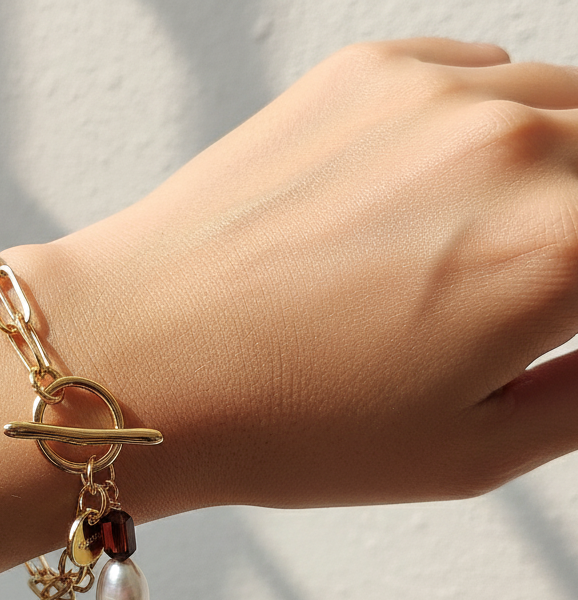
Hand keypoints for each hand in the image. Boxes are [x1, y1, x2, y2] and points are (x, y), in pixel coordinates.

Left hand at [6, 37, 577, 509]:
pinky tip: (438, 190)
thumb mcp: (469, 452)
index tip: (563, 318)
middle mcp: (510, 147)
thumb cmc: (282, 422)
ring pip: (567, 107)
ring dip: (560, 171)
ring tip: (489, 245)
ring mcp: (433, 94)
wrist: (139, 354)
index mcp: (555, 253)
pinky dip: (492, 127)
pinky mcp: (365, 71)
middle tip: (538, 283)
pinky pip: (485, 76)